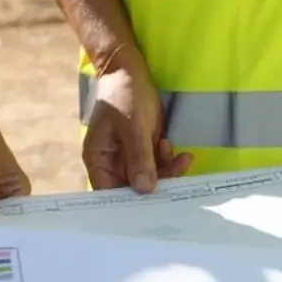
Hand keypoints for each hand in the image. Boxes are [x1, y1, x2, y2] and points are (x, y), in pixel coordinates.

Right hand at [82, 61, 193, 192]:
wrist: (130, 70)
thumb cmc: (123, 95)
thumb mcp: (132, 126)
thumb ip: (139, 158)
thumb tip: (145, 189)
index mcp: (99, 160)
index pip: (110, 193)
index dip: (128, 205)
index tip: (151, 211)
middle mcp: (113, 163)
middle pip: (133, 189)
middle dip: (156, 187)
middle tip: (179, 187)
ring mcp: (130, 157)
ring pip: (150, 178)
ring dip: (168, 172)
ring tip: (181, 158)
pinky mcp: (145, 149)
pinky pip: (159, 165)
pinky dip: (169, 161)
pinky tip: (171, 146)